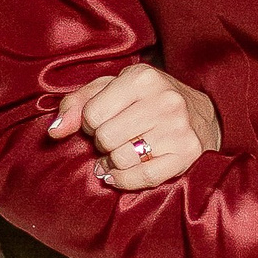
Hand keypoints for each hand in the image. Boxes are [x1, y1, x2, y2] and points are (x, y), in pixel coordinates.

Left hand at [49, 64, 221, 189]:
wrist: (202, 114)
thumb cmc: (148, 99)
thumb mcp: (113, 88)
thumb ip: (77, 103)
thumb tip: (55, 130)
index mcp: (142, 77)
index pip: (92, 113)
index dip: (89, 123)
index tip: (101, 122)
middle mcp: (164, 100)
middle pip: (105, 138)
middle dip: (103, 142)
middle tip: (113, 138)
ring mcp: (178, 129)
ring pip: (121, 159)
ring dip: (113, 161)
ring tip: (120, 152)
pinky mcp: (186, 155)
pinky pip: (142, 178)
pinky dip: (124, 180)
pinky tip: (119, 173)